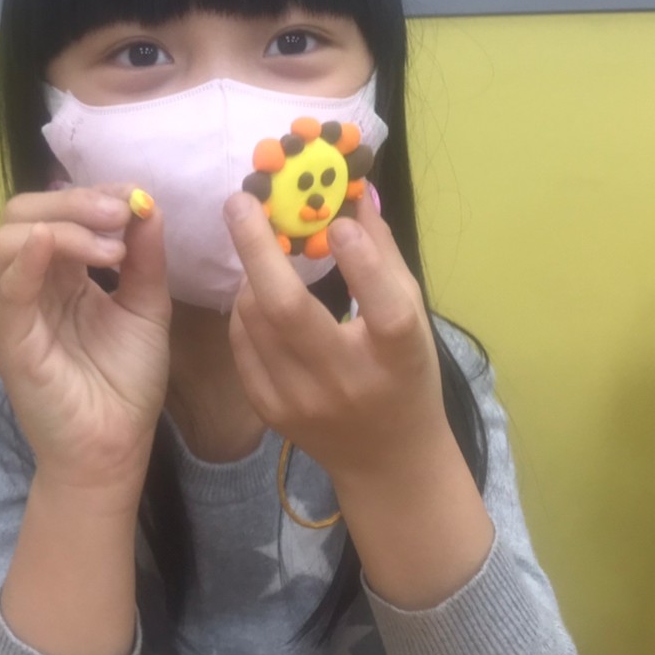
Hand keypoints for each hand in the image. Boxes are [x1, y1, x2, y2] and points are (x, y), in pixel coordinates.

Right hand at [0, 184, 170, 500]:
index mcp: (54, 274)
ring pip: (10, 238)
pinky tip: (56, 243)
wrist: (116, 447)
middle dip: (76, 202)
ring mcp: (8, 312)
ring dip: (64, 227)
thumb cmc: (125, 383)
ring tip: (112, 248)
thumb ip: (145, 257)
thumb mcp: (146, 307)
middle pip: (23, 213)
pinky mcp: (7, 340)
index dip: (94, 195)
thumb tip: (147, 204)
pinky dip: (30, 257)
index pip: (56, 212)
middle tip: (122, 214)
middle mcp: (23, 286)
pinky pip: (7, 287)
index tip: (135, 199)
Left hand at [222, 186, 447, 485]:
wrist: (387, 460)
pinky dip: (244, 310)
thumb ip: (385, 256)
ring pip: (254, 320)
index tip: (336, 223)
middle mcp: (347, 380)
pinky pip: (242, 344)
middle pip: (288, 310)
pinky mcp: (270, 409)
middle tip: (241, 201)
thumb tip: (358, 194)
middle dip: (257, 248)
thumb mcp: (413, 316)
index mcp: (397, 356)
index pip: (384, 309)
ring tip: (256, 245)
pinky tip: (254, 292)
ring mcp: (301, 400)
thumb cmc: (406, 375)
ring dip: (249, 274)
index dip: (362, 262)